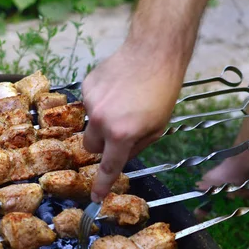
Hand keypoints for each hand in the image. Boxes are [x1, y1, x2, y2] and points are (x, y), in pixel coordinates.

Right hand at [81, 43, 184, 201]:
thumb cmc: (162, 90)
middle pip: (89, 147)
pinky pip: (90, 103)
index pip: (107, 167)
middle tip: (117, 133)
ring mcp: (91, 102)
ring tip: (123, 101)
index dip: (101, 185)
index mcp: (122, 134)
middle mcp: (101, 120)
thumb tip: (121, 155)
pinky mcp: (86, 86)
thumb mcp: (158, 127)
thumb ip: (137, 146)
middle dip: (100, 145)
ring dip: (102, 120)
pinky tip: (117, 88)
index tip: (94, 197)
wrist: (153, 51)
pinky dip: (101, 101)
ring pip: (90, 123)